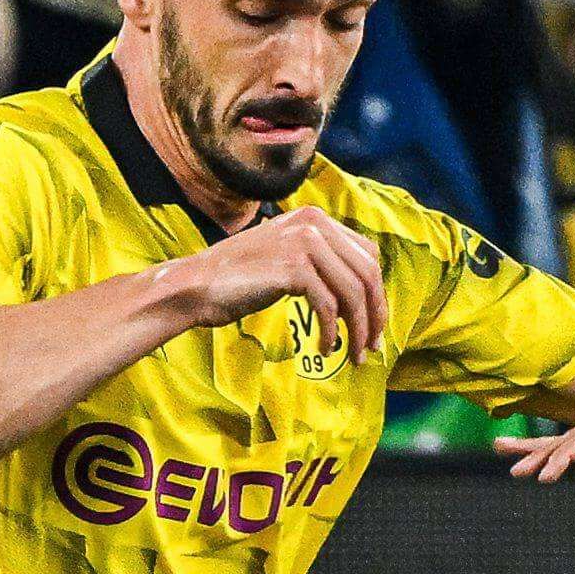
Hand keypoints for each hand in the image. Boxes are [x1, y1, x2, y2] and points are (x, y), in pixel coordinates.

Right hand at [168, 207, 388, 363]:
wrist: (197, 286)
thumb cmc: (242, 280)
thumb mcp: (288, 259)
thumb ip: (323, 264)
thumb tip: (365, 297)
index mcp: (316, 218)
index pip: (368, 256)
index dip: (377, 294)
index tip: (375, 325)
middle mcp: (314, 224)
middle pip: (367, 275)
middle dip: (375, 316)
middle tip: (373, 347)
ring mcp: (304, 243)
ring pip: (353, 293)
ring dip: (358, 331)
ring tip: (354, 355)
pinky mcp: (292, 268)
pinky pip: (328, 307)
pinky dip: (331, 332)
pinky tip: (325, 348)